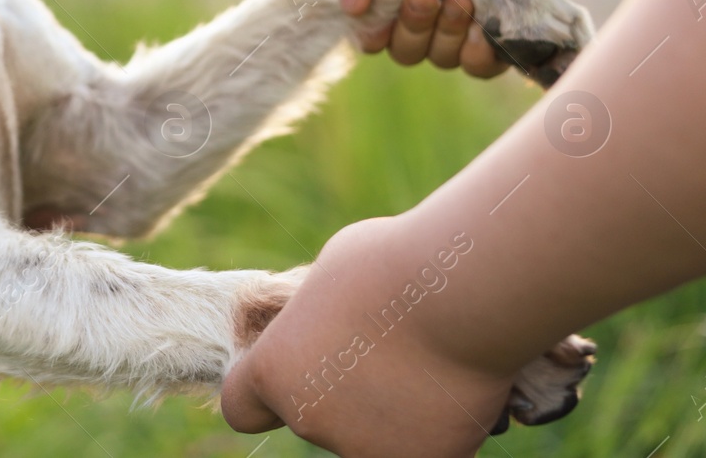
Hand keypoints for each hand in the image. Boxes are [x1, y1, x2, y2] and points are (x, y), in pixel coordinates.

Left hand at [221, 218, 518, 457]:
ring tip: (425, 358)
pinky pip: (425, 444)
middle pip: (315, 417)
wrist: (463, 293)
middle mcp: (310, 419)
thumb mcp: (329, 277)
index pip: (242, 406)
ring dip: (389, 410)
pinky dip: (437, 423)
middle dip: (340, 392)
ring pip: (372, 436)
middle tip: (382, 348)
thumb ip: (315, 318)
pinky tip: (453, 382)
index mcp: (274, 370)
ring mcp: (367, 447)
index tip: (293, 369)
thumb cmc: (392, 266)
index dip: (265, 392)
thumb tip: (325, 326)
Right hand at [324, 0, 571, 76]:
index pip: (365, 31)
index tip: (379, 4)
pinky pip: (476, 67)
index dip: (370, 28)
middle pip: (401, 50)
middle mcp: (421, 11)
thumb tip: (349, 7)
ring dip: (446, 31)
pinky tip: (486, 20)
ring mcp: (459, 27)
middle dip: (412, 26)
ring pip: (439, 58)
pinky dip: (477, 49)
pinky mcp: (497, 38)